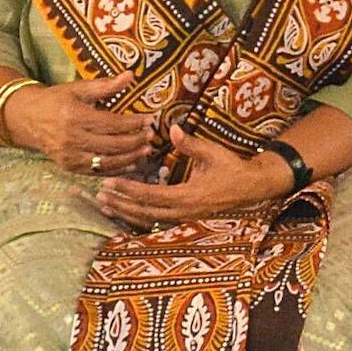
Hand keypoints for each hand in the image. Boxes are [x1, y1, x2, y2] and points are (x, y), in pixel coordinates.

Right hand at [0, 72, 154, 176]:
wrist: (27, 118)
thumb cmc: (55, 100)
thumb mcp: (78, 89)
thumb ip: (105, 86)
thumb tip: (130, 76)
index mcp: (75, 117)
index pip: (111, 123)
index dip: (133, 123)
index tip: (149, 119)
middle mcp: (72, 139)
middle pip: (112, 144)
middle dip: (135, 141)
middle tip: (150, 135)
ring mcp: (70, 157)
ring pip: (107, 162)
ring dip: (130, 158)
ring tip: (146, 150)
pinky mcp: (69, 167)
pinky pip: (98, 172)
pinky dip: (116, 169)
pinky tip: (131, 164)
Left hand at [94, 124, 289, 231]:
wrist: (251, 188)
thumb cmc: (232, 168)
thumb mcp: (212, 153)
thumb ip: (191, 144)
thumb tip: (172, 129)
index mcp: (188, 197)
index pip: (150, 195)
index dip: (128, 189)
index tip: (109, 182)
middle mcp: (184, 212)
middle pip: (144, 212)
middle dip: (120, 204)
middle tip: (99, 195)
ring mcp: (184, 219)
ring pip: (148, 220)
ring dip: (125, 213)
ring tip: (105, 205)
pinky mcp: (185, 219)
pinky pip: (157, 221)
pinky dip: (138, 217)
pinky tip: (125, 212)